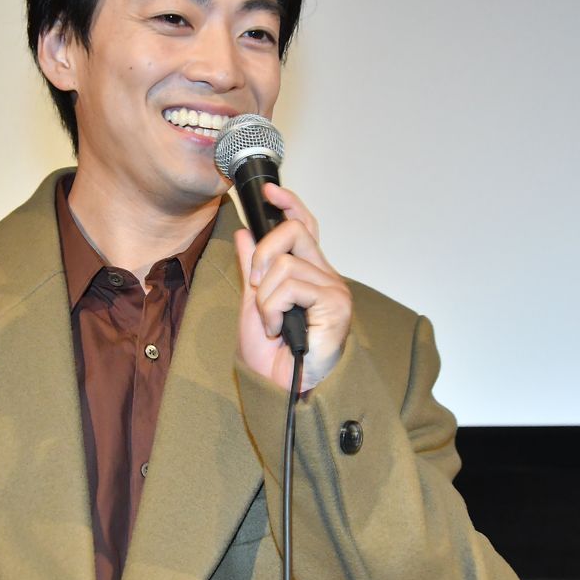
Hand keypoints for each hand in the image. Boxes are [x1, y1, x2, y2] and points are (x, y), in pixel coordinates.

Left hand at [234, 183, 352, 391]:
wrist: (280, 388)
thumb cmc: (272, 356)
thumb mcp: (252, 303)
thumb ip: (251, 267)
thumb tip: (244, 232)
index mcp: (308, 273)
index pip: (305, 226)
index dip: (290, 204)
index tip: (269, 192)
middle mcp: (325, 276)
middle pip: (294, 231)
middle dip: (264, 252)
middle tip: (255, 283)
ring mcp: (332, 289)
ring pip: (284, 263)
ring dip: (264, 296)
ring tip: (269, 322)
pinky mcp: (335, 304)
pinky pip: (292, 285)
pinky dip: (273, 307)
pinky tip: (278, 328)